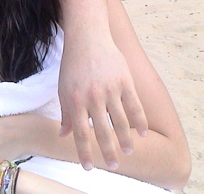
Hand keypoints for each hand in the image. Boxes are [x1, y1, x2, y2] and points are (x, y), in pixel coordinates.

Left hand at [58, 38, 146, 170]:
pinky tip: (142, 133)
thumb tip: (64, 134)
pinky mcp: (125, 82)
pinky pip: (134, 106)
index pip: (80, 133)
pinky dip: (140, 121)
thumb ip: (65, 112)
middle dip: (107, 152)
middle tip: (113, 165)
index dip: (84, 152)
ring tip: (127, 151)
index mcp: (74, 100)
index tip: (89, 167)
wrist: (87, 38)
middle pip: (102, 131)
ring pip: (120, 122)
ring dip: (125, 139)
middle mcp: (92, 97)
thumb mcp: (63, 88)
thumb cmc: (72, 65)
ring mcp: (110, 90)